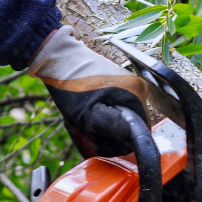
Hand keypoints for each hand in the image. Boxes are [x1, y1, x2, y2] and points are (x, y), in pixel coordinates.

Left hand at [28, 26, 149, 157]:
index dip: (123, 141)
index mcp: (137, 93)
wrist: (59, 59)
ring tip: (85, 119)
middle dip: (112, 133)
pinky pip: (117, 106)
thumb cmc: (71, 85)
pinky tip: (88, 110)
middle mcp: (139, 87)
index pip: (141, 130)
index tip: (103, 140)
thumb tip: (128, 139)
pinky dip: (104, 113)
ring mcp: (130, 83)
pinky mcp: (120, 82)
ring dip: (106, 124)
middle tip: (88, 129)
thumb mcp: (87, 114)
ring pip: (123, 116)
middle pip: (131, 123)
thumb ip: (111, 128)